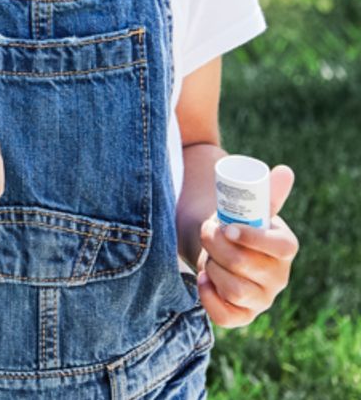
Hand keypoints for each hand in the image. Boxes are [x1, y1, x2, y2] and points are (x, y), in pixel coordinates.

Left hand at [197, 165, 298, 326]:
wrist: (215, 248)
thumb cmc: (233, 224)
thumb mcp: (248, 207)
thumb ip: (266, 191)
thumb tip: (284, 171)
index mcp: (285, 248)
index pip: (279, 247)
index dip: (251, 238)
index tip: (226, 227)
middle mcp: (279, 277)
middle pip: (245, 265)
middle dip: (217, 247)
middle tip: (206, 232)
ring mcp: (262, 299)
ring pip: (234, 289)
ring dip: (211, 267)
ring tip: (208, 256)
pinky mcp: (243, 316)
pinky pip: (226, 316)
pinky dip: (208, 296)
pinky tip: (203, 280)